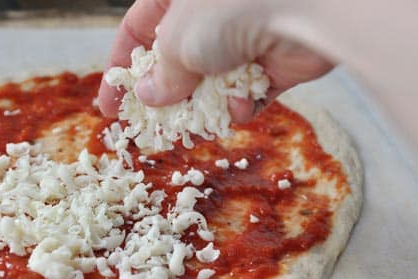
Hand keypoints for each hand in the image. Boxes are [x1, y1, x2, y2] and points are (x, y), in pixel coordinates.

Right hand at [98, 0, 333, 122]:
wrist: (307, 8)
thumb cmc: (231, 8)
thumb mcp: (178, 42)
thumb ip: (161, 74)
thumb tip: (149, 97)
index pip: (137, 30)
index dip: (119, 69)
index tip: (110, 107)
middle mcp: (211, 12)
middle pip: (177, 60)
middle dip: (167, 96)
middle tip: (154, 128)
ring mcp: (244, 35)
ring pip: (212, 81)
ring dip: (204, 106)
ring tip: (196, 125)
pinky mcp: (275, 60)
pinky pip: (248, 90)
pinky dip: (241, 104)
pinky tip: (240, 107)